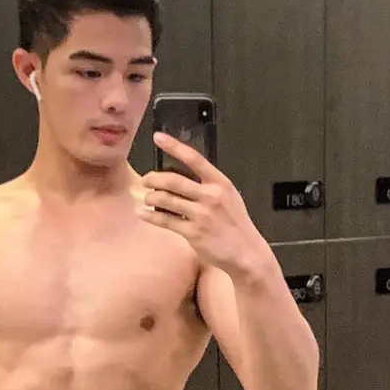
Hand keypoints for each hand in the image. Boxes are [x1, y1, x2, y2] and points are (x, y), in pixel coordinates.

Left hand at [138, 132, 270, 277]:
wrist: (246, 252)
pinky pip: (165, 221)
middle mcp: (211, 196)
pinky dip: (150, 216)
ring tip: (147, 198)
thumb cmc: (235, 225)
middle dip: (153, 178)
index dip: (174, 146)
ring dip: (151, 197)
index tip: (159, 137)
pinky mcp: (194, 233)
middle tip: (146, 180)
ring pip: (166, 200)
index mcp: (220, 183)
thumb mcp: (228, 197)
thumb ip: (208, 186)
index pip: (194, 159)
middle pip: (173, 180)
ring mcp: (202, 215)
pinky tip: (142, 213)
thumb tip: (179, 179)